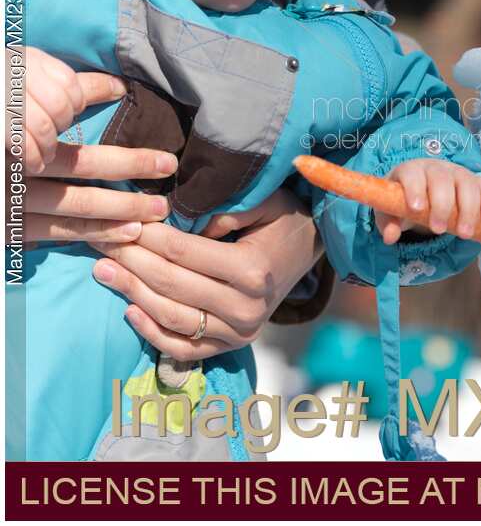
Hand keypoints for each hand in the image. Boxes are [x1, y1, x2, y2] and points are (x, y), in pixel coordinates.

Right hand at [11, 47, 177, 242]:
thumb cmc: (7, 118)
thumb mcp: (22, 95)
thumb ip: (69, 92)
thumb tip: (118, 87)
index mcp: (23, 135)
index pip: (79, 148)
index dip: (127, 159)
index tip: (166, 160)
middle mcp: (16, 169)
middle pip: (83, 172)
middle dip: (133, 177)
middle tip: (171, 182)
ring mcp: (11, 200)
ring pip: (75, 207)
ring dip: (123, 211)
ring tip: (158, 213)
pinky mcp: (8, 227)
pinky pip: (58, 233)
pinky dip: (95, 234)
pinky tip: (127, 233)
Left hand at [89, 188, 322, 360]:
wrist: (311, 249)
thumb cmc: (284, 219)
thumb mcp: (265, 201)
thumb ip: (225, 208)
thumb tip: (181, 219)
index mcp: (253, 270)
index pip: (182, 253)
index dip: (145, 237)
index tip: (121, 219)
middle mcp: (246, 307)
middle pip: (171, 285)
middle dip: (130, 261)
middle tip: (100, 241)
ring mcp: (240, 330)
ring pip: (172, 318)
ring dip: (132, 294)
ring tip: (103, 271)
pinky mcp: (233, 343)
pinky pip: (184, 347)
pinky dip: (152, 333)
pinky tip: (128, 310)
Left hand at [374, 158, 480, 244]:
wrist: (423, 191)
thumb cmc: (404, 201)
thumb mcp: (391, 212)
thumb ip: (388, 222)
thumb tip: (390, 237)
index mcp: (411, 171)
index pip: (413, 174)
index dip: (415, 188)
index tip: (417, 208)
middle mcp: (436, 168)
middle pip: (442, 179)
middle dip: (442, 205)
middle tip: (439, 230)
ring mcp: (458, 173)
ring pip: (466, 184)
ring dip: (468, 209)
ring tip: (465, 234)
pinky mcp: (475, 181)